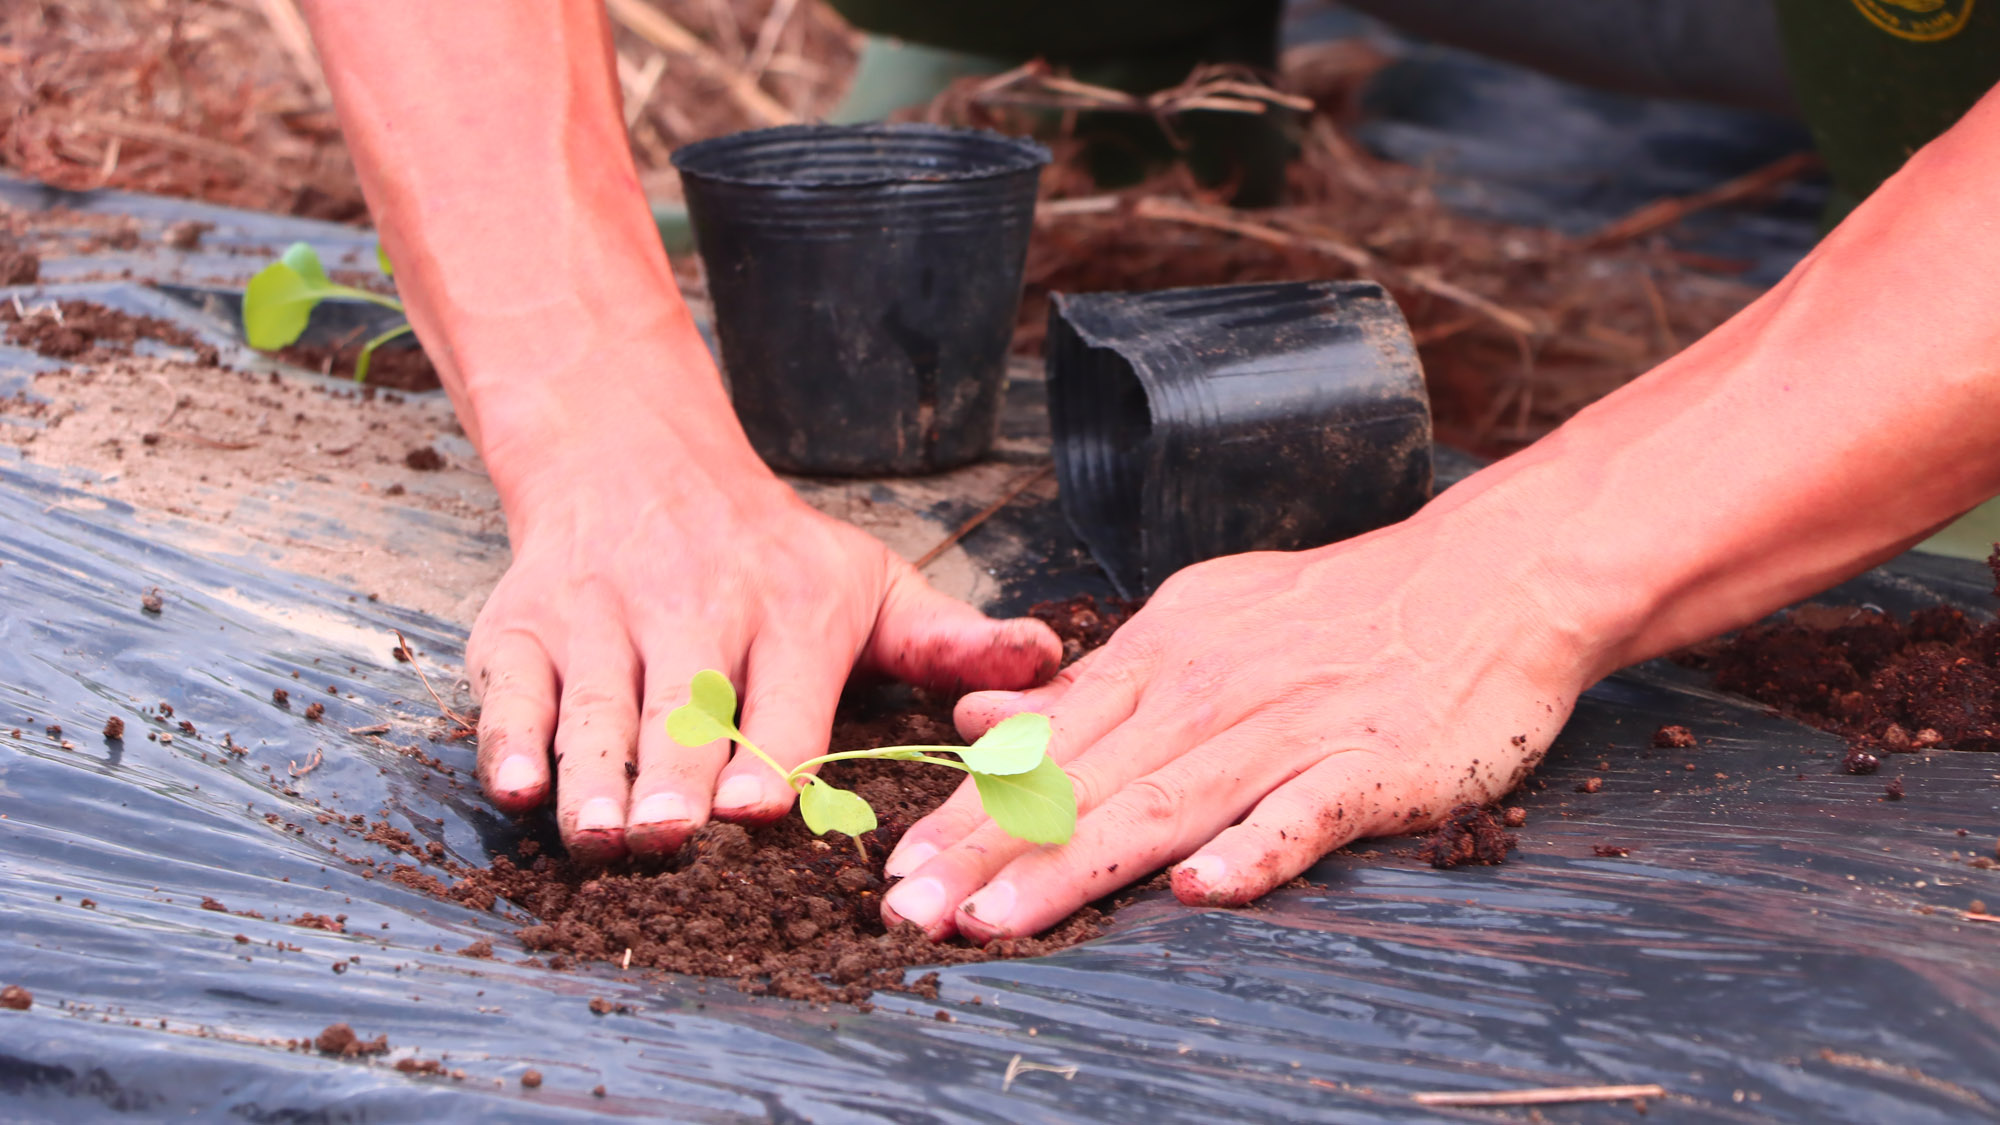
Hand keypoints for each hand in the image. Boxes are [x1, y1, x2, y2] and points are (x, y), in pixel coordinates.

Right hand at [466, 424, 1060, 862]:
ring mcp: (600, 617)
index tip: (763, 808)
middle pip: (683, 708)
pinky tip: (516, 788)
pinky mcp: (522, 629)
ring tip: (599, 834)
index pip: (783, 692)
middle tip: (672, 838)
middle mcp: (691, 607)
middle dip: (677, 774)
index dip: (772, 750)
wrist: (634, 459)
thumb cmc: (771, 552)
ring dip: (595, 771)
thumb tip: (1047, 659)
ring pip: (597, 704)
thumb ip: (952, 638)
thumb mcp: (872, 581)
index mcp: (788, 605)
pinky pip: (509, 688)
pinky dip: (508, 736)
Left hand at [878, 512, 1602, 940]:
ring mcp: (1288, 730)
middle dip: (985, 853)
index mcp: (1163, 660)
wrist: (1483, 578)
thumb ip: (1092, 683)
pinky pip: (1302, 814)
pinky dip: (1252, 852)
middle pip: (1082, 785)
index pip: (1045, 746)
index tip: (896, 866)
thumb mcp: (1197, 620)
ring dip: (1073, 866)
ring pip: (1164, 806)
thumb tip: (978, 720)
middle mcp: (1208, 694)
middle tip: (907, 914)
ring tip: (994, 921)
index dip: (967, 810)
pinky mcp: (1369, 766)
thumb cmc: (1334, 610)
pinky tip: (1199, 892)